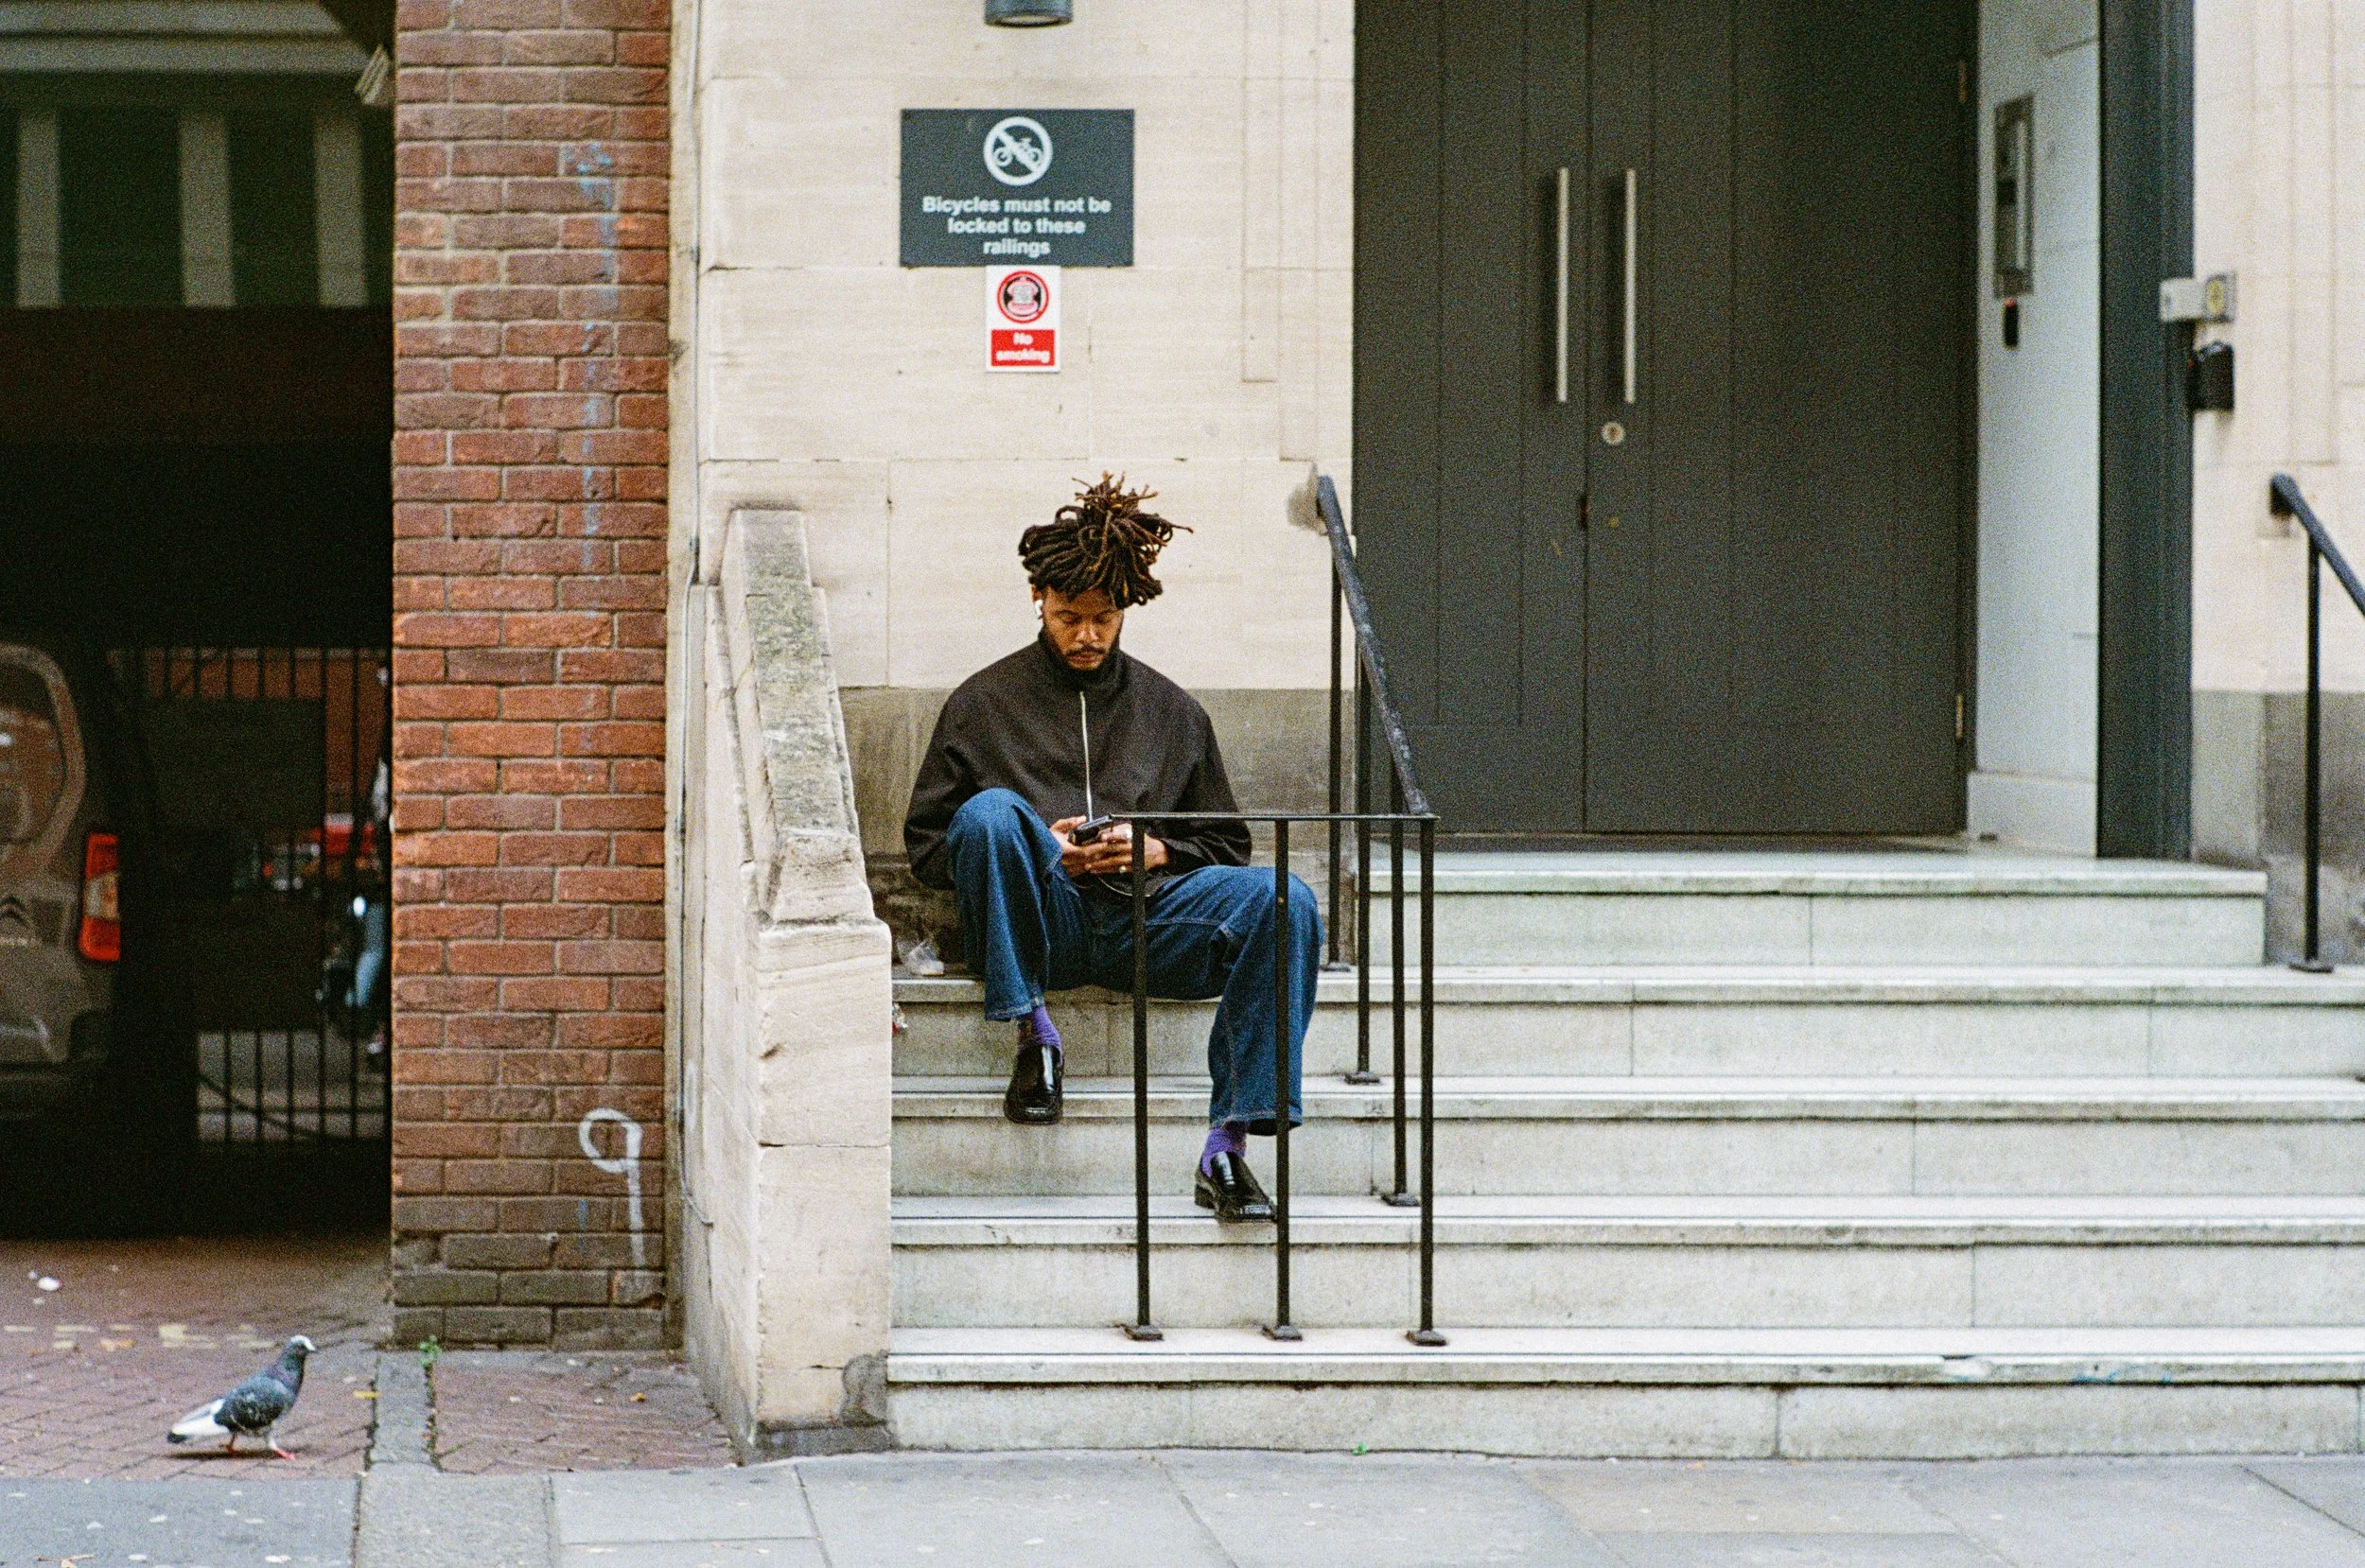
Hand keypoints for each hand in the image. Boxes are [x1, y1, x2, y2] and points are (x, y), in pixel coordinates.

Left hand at [1050, 818, 1168, 877]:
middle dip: (1098, 852)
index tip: (1101, 837)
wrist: (1155, 853)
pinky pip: (1116, 870)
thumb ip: (1117, 830)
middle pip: (1113, 850)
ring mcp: (1130, 859)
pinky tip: (1096, 870)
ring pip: (1113, 862)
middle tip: (1086, 854)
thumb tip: (1102, 832)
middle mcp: (1130, 847)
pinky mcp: (1131, 868)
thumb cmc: (1140, 838)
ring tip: (1088, 865)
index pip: (1120, 835)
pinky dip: (1105, 870)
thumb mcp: (1131, 830)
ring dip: (1099, 864)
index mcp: (1130, 836)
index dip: (1110, 836)